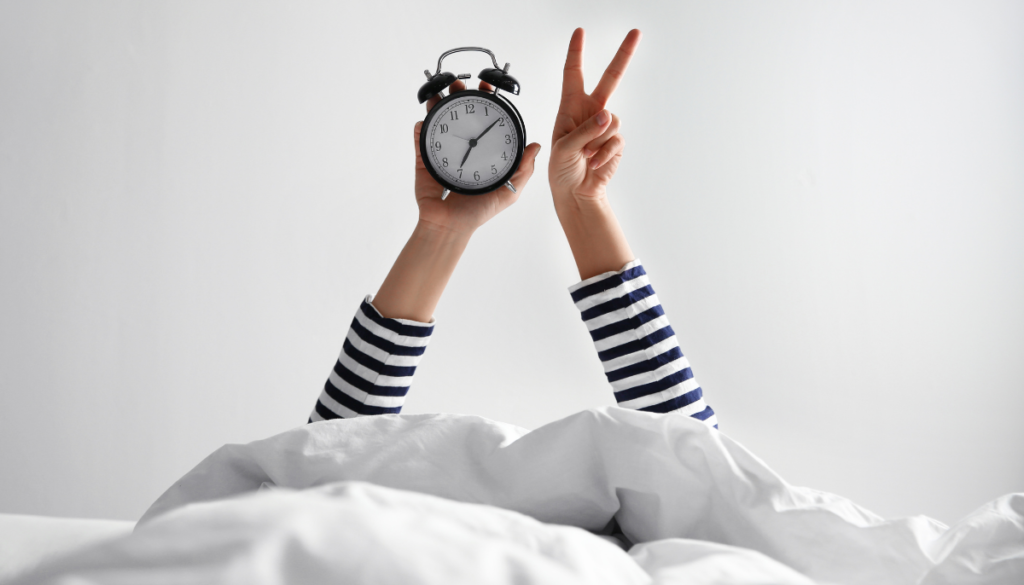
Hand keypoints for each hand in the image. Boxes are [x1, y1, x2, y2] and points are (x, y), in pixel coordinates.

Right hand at [414, 80, 541, 237]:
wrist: (451, 226)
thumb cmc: (479, 212)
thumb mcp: (509, 191)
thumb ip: (524, 170)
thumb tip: (536, 146)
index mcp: (482, 149)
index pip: (485, 117)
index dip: (487, 100)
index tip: (488, 85)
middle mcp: (463, 145)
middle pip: (460, 113)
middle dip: (459, 95)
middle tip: (460, 85)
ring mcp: (442, 151)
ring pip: (438, 120)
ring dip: (437, 104)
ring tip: (438, 94)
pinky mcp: (424, 159)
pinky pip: (419, 140)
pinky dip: (419, 128)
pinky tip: (422, 122)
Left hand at [549, 28, 640, 209]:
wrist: (575, 192)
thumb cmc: (561, 169)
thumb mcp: (564, 148)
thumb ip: (584, 130)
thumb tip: (607, 115)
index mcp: (570, 108)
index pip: (573, 74)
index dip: (576, 52)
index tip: (579, 32)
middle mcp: (590, 112)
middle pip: (611, 78)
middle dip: (623, 55)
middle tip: (636, 32)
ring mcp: (605, 126)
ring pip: (612, 120)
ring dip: (597, 141)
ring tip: (585, 155)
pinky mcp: (616, 142)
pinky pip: (616, 140)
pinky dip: (604, 154)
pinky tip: (594, 163)